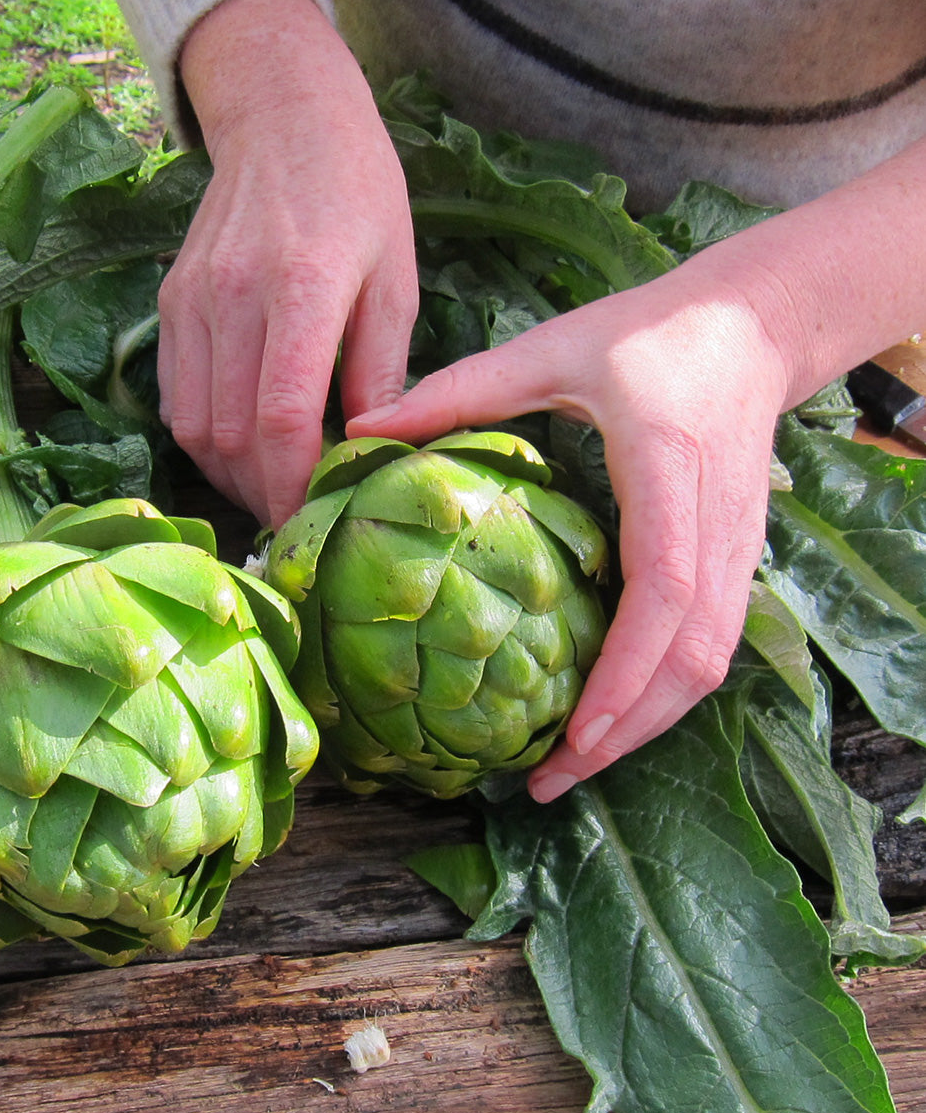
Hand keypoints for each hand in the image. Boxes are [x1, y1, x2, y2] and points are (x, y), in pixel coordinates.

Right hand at [161, 0, 417, 526]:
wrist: (283, 119)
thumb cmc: (359, 197)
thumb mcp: (395, 282)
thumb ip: (380, 373)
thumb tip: (368, 453)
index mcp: (301, 289)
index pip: (282, 417)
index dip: (292, 486)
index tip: (309, 525)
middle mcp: (232, 296)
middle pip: (231, 435)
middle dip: (264, 494)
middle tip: (296, 521)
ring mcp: (190, 300)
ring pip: (193, 426)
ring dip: (229, 476)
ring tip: (270, 492)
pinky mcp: (169, 303)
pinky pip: (175, 397)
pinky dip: (203, 439)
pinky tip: (240, 448)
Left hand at [347, 265, 791, 800]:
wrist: (749, 328)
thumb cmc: (647, 336)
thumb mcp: (549, 351)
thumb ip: (460, 391)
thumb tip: (364, 429)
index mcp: (669, 473)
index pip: (664, 594)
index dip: (626, 673)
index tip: (575, 733)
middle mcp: (715, 525)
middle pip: (693, 658)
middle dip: (628, 732)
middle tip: (550, 784)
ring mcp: (737, 549)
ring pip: (708, 665)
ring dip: (647, 725)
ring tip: (574, 769)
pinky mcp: (738, 559)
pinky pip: (709, 645)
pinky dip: (663, 693)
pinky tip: (611, 717)